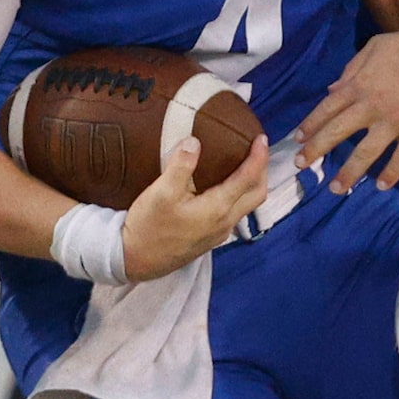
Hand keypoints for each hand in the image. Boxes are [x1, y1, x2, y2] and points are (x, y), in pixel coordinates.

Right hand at [121, 133, 268, 280]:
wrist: (136, 261)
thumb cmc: (148, 227)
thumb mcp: (161, 192)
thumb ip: (181, 166)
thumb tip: (194, 141)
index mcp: (217, 208)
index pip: (248, 179)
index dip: (259, 157)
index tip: (261, 138)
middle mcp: (225, 222)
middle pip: (257, 194)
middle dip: (262, 170)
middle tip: (256, 149)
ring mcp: (219, 233)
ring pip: (247, 205)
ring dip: (251, 184)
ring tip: (244, 164)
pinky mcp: (210, 238)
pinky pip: (234, 213)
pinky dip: (238, 195)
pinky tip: (224, 186)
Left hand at [295, 22, 398, 194]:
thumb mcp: (376, 47)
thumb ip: (352, 69)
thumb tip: (331, 91)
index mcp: (361, 84)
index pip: (327, 108)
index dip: (310, 125)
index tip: (298, 139)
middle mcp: (373, 106)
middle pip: (338, 132)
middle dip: (316, 150)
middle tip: (301, 165)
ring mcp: (397, 121)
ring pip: (366, 153)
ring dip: (349, 173)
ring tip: (336, 189)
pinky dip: (391, 173)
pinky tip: (381, 186)